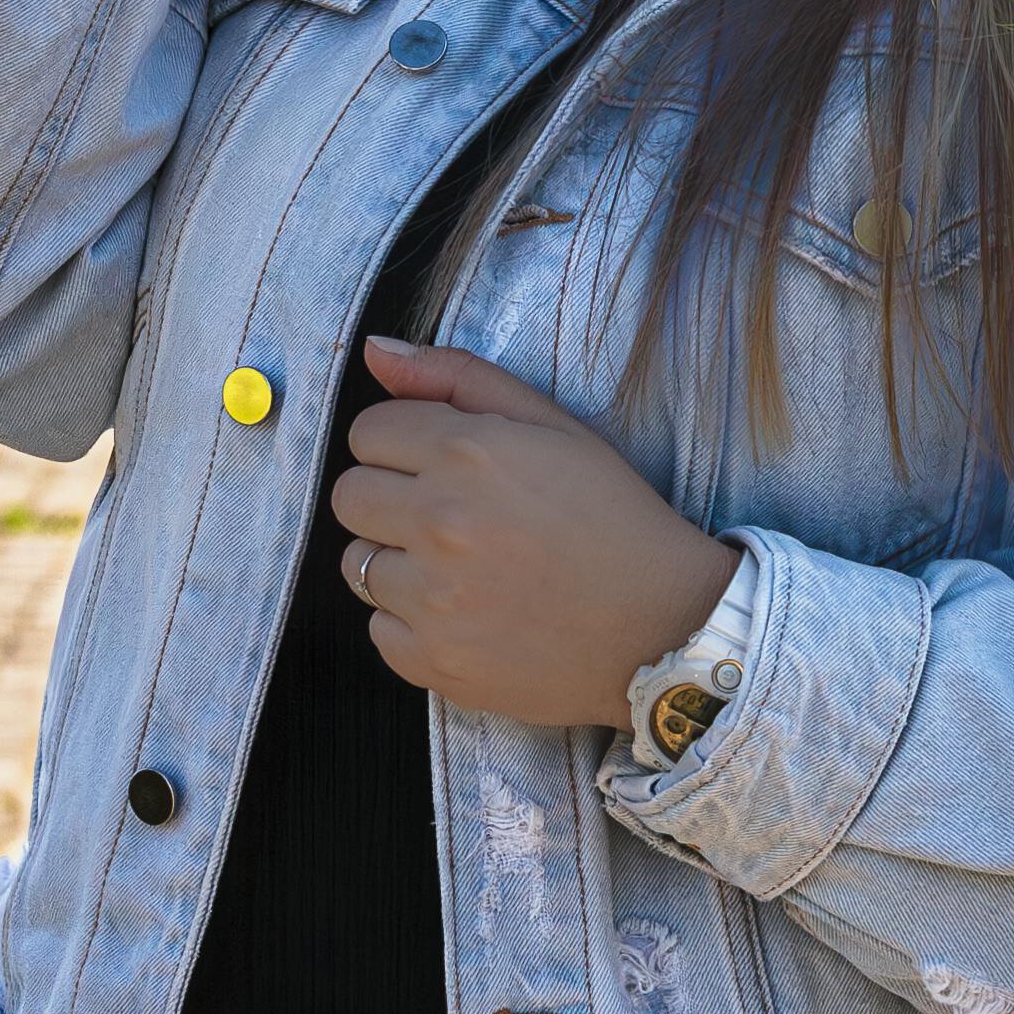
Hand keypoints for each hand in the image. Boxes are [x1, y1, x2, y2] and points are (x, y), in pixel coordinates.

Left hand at [332, 338, 741, 730]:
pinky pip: (378, 629)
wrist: (663, 628)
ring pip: (357, 565)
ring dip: (398, 562)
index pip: (368, 433)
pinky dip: (412, 623)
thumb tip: (375, 352)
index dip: (404, 445)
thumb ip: (458, 378)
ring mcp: (434, 600)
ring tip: (462, 569)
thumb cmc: (613, 519)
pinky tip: (467, 615)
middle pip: (349, 497)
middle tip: (447, 517)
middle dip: (388, 499)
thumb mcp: (553, 426)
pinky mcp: (434, 662)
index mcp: (467, 454)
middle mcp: (441, 523)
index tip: (442, 466)